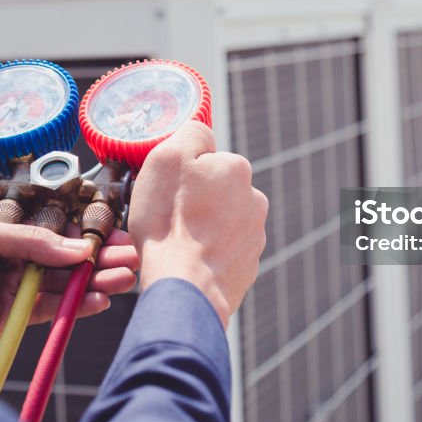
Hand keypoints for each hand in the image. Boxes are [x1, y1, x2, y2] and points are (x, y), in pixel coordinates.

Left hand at [0, 216, 138, 355]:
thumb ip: (29, 241)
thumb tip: (73, 248)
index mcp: (6, 232)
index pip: (56, 230)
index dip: (86, 232)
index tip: (114, 233)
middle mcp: (14, 259)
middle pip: (66, 258)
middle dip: (99, 256)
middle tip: (128, 256)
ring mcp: (15, 289)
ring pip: (64, 285)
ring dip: (95, 281)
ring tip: (122, 278)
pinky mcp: (12, 318)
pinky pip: (51, 312)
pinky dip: (76, 307)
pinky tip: (98, 299)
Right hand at [128, 121, 268, 327]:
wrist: (185, 288)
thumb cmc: (170, 223)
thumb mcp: (166, 158)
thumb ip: (190, 134)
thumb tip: (202, 134)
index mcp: (237, 169)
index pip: (205, 159)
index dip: (181, 173)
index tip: (167, 190)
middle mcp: (254, 199)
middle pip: (214, 191)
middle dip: (194, 201)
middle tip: (168, 217)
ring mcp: (254, 236)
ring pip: (219, 222)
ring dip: (201, 228)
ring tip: (177, 243)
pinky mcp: (247, 267)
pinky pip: (222, 252)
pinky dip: (206, 254)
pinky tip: (188, 261)